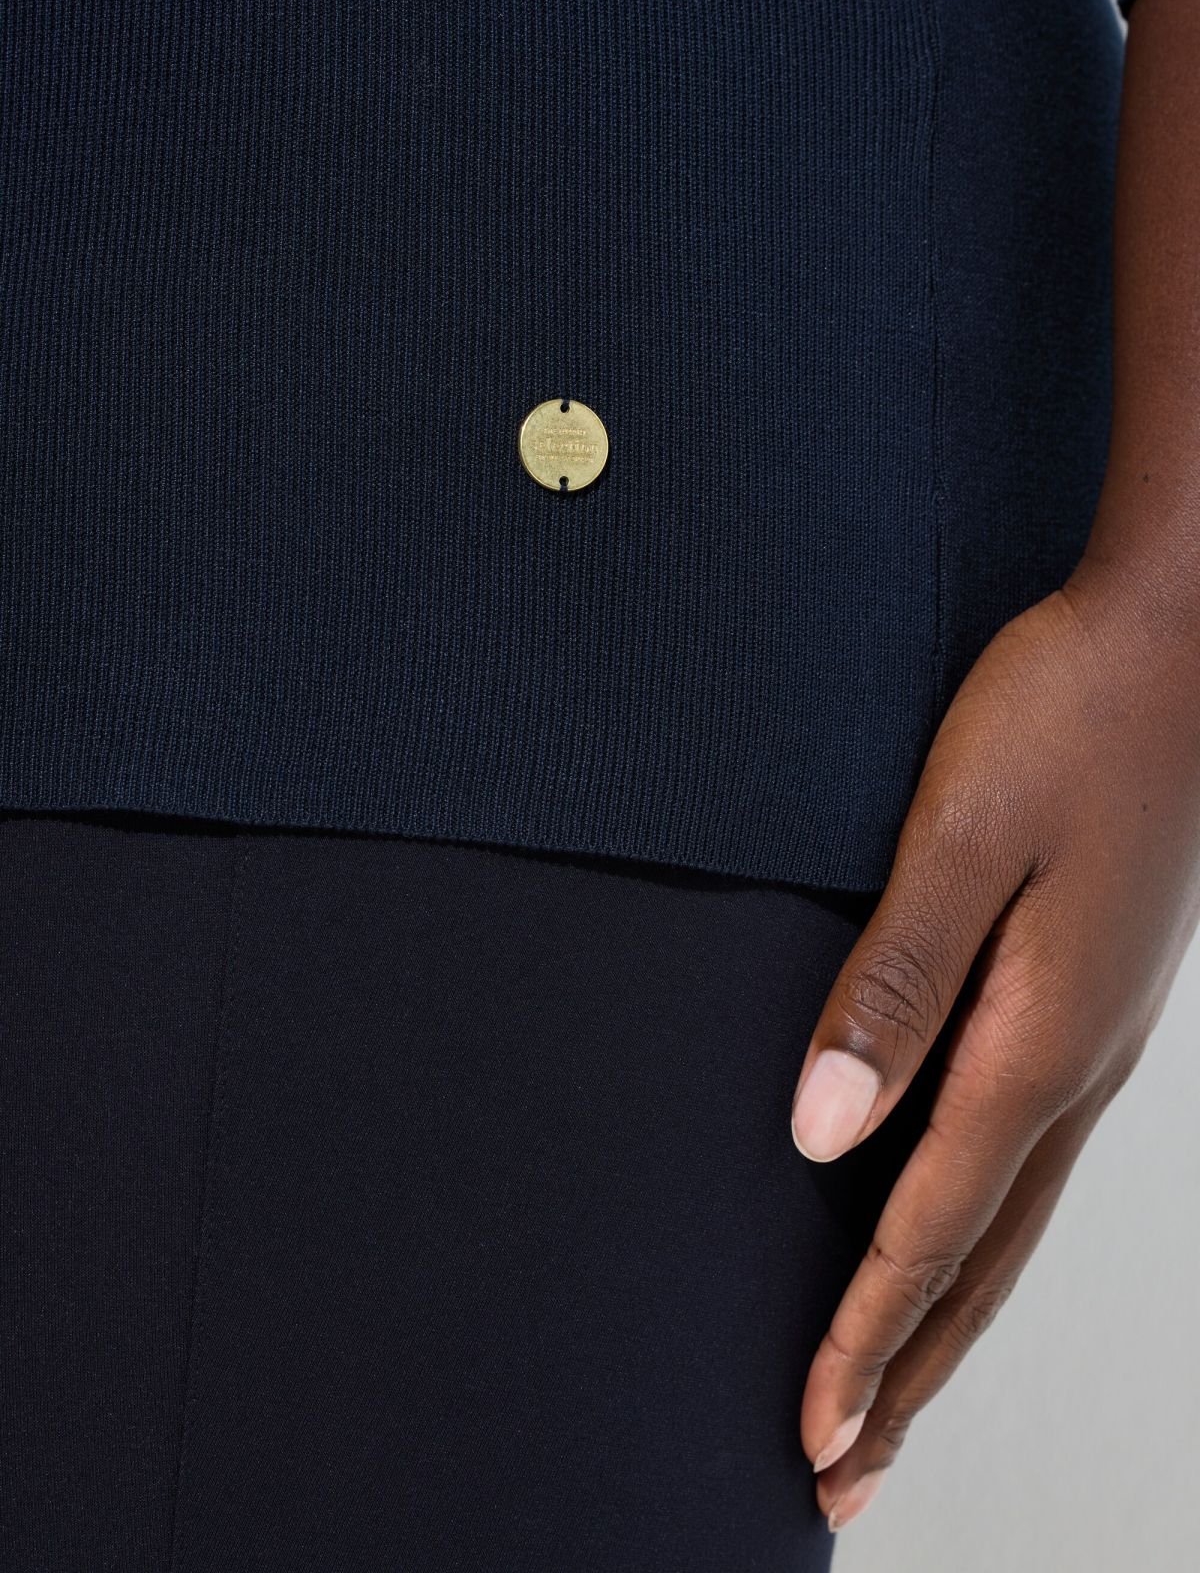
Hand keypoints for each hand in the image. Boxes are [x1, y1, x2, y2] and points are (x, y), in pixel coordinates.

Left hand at [790, 564, 1199, 1530]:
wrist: (1170, 637)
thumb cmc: (1064, 716)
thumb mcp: (960, 839)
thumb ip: (891, 989)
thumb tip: (819, 1136)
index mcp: (1040, 1037)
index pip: (931, 1225)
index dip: (867, 1336)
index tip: (814, 1433)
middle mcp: (1078, 1058)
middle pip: (985, 1257)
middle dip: (910, 1371)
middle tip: (844, 1472)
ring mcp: (1098, 1031)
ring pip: (1017, 1215)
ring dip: (948, 1314)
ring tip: (894, 1391)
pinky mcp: (1096, 993)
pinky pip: (1034, 1149)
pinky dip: (984, 1229)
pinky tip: (958, 1228)